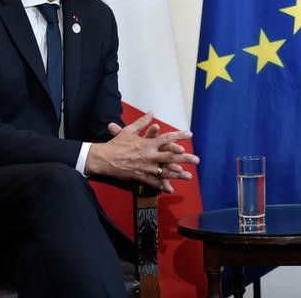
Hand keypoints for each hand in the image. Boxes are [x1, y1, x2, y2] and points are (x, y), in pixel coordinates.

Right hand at [85, 112, 199, 192]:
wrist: (103, 159)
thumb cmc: (116, 144)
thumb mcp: (129, 130)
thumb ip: (142, 122)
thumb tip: (151, 113)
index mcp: (147, 143)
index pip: (167, 138)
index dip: (179, 136)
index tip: (190, 134)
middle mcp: (149, 155)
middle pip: (171, 156)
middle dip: (185, 158)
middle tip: (197, 160)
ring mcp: (145, 167)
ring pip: (165, 171)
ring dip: (178, 174)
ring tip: (189, 176)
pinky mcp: (140, 176)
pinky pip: (153, 182)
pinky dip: (161, 185)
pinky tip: (170, 188)